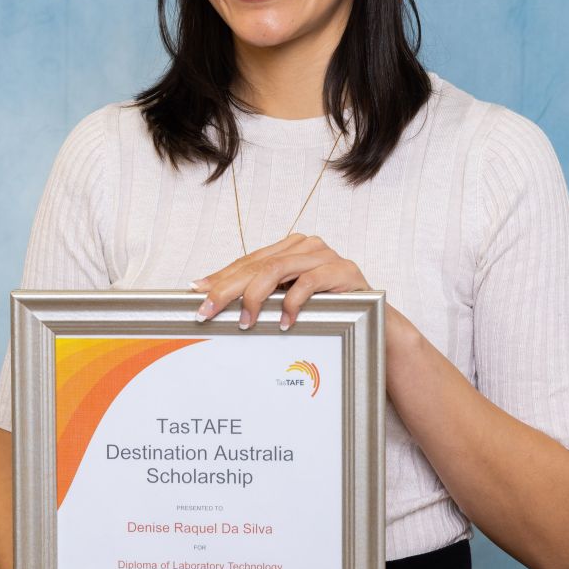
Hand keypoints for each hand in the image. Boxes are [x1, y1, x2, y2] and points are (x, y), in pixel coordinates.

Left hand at [191, 233, 369, 329]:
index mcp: (289, 248)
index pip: (247, 261)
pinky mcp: (341, 270)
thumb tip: (219, 305)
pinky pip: (308, 283)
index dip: (220, 276)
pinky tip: (282, 322)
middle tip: (207, 310)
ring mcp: (324, 255)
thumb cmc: (328, 311)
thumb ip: (264, 296)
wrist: (373, 321)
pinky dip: (291, 303)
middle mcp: (304, 246)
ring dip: (255, 297)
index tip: (196, 292)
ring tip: (245, 321)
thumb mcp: (290, 301)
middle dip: (226, 288)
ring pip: (277, 269)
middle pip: (256, 264)